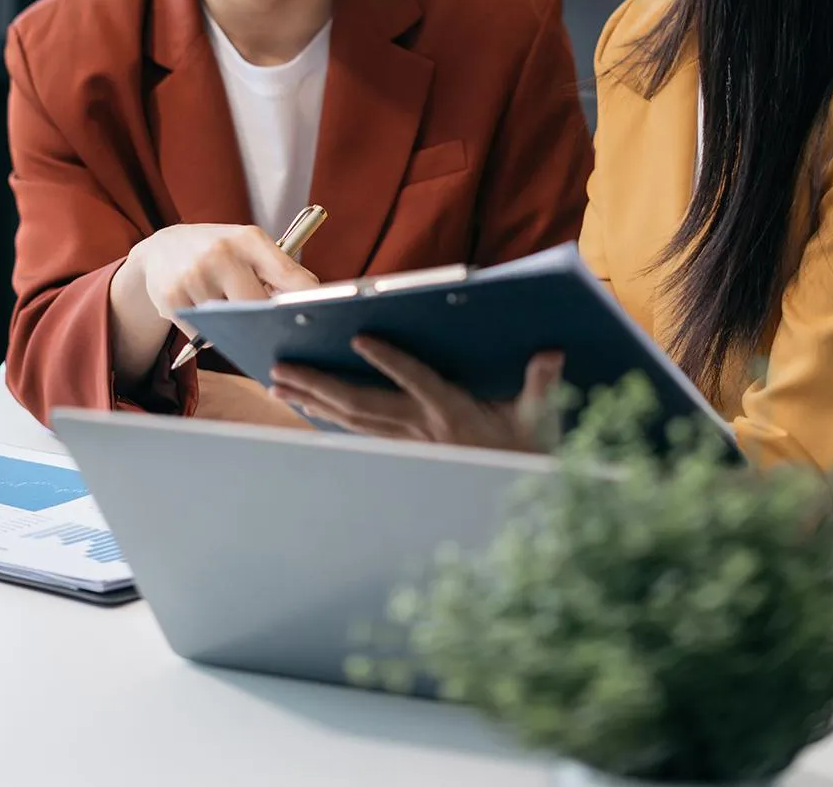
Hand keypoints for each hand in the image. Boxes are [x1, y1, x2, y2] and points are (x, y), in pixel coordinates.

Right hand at [134, 223, 317, 321]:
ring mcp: (195, 275)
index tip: (323, 318)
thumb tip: (310, 307)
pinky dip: (207, 330)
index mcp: (249, 239)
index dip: (308, 300)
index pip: (289, 274)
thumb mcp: (248, 247)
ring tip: (222, 302)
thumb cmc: (220, 251)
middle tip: (266, 326)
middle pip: (259, 307)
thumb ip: (278, 272)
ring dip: (230, 325)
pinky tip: (201, 308)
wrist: (164, 247)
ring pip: (229, 324)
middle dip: (264, 320)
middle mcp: (221, 254)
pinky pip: (202, 332)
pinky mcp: (172, 297)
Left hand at [269, 338, 562, 451]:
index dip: (389, 361)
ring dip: (313, 401)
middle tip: (283, 369)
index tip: (360, 338)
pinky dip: (328, 418)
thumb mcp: (540, 415)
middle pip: (362, 404)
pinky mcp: (402, 449)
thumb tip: (552, 354)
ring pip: (351, 420)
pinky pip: (357, 433)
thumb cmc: (528, 446)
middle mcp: (421, 428)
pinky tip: (306, 407)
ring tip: (280, 385)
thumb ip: (541, 383)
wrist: (519, 493)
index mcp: (452, 412)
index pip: (416, 380)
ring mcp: (408, 442)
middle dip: (320, 385)